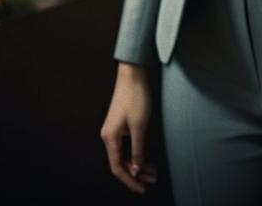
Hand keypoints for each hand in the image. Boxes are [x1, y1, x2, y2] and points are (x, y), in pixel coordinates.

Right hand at [100, 63, 158, 194]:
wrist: (132, 74)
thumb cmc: (135, 97)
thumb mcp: (139, 125)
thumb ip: (137, 149)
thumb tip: (135, 169)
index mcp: (110, 138)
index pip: (117, 167)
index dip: (129, 181)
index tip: (142, 188)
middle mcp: (109, 136)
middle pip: (121, 162)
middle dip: (136, 173)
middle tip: (152, 179)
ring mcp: (114, 130)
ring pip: (124, 154)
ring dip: (137, 164)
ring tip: (153, 171)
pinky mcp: (120, 124)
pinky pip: (126, 145)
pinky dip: (136, 153)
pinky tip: (146, 157)